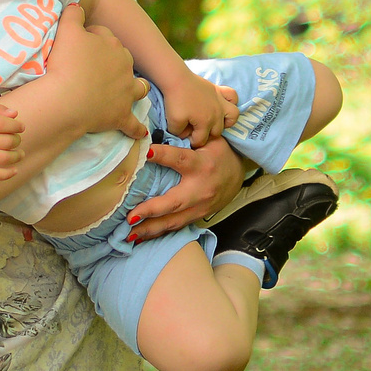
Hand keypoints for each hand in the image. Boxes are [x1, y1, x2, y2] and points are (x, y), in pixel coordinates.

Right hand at [0, 103, 23, 181]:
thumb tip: (15, 114)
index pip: (3, 124)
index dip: (16, 126)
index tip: (21, 127)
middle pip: (7, 141)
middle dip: (17, 140)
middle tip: (16, 139)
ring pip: (4, 158)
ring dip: (17, 156)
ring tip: (20, 154)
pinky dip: (7, 174)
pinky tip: (15, 170)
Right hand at [44, 6, 151, 140]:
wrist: (68, 98)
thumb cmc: (66, 63)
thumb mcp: (66, 29)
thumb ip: (73, 13)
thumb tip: (78, 5)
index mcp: (113, 45)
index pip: (104, 35)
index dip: (90, 37)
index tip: (78, 44)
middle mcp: (125, 67)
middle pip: (122, 60)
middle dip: (113, 62)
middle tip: (95, 67)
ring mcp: (125, 93)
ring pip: (138, 88)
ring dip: (135, 88)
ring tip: (130, 91)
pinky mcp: (121, 116)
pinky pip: (133, 124)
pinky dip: (136, 128)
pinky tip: (140, 132)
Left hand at [125, 136, 243, 238]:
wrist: (240, 173)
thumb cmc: (218, 153)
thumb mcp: (207, 141)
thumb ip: (185, 139)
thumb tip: (156, 134)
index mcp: (201, 165)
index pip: (180, 159)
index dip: (163, 155)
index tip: (145, 153)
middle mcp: (201, 189)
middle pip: (174, 202)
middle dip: (151, 211)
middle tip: (130, 217)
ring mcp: (201, 207)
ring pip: (174, 221)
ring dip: (151, 229)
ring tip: (130, 235)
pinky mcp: (199, 216)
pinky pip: (177, 226)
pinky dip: (159, 233)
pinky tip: (142, 237)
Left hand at [160, 74, 239, 147]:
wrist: (177, 79)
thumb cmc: (175, 101)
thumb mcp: (173, 122)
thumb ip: (180, 133)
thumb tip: (185, 135)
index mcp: (205, 123)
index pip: (201, 140)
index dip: (193, 141)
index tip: (187, 137)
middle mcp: (217, 114)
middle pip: (216, 132)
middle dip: (207, 134)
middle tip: (196, 130)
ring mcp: (220, 102)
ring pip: (233, 116)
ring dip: (226, 122)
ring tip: (215, 121)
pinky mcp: (219, 90)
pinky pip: (233, 96)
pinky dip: (232, 101)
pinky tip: (224, 104)